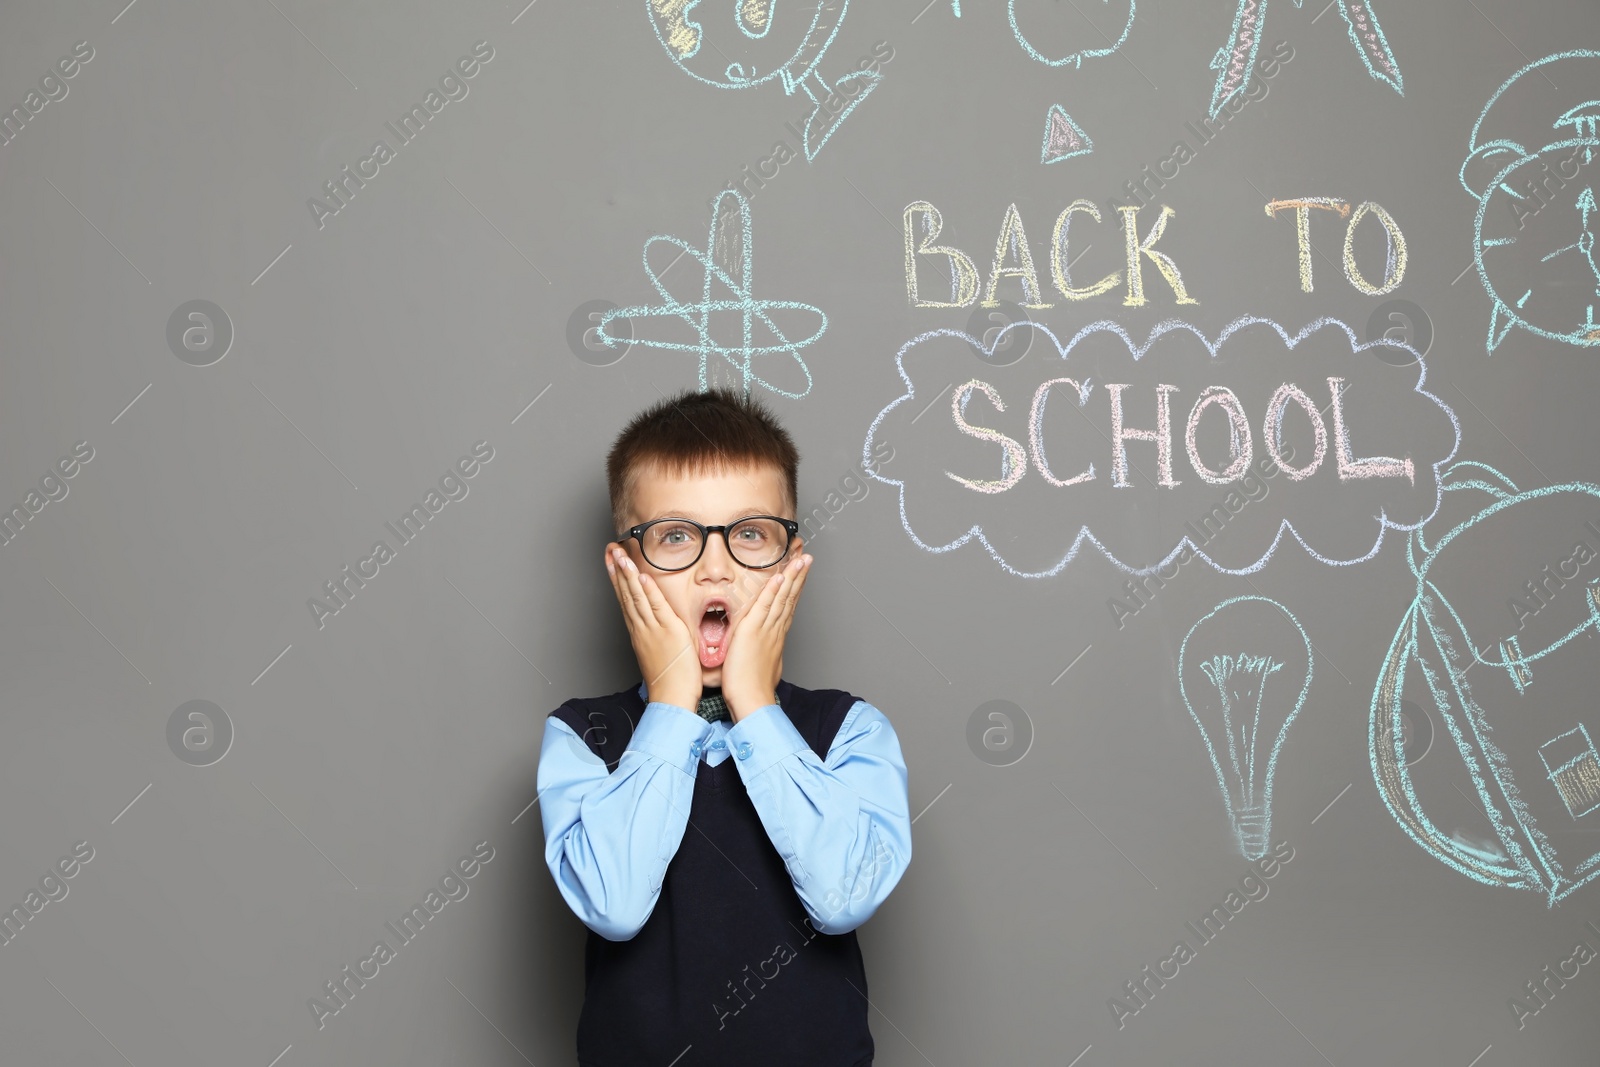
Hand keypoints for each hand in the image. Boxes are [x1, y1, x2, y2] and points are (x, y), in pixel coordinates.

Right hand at [605, 544, 700, 711]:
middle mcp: (641, 628)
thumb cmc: (669, 682)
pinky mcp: (668, 632)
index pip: (626, 599)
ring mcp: (652, 629)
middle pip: (625, 593)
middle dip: (617, 569)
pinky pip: (656, 607)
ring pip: (636, 596)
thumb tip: (659, 629)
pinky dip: (648, 591)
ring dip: (627, 573)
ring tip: (620, 553)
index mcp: (640, 632)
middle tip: (610, 548)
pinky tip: (642, 575)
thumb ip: (657, 637)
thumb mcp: (659, 654)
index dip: (619, 578)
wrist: (671, 699)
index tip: (613, 560)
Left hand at [720, 552, 811, 721]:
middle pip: (790, 598)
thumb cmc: (753, 690)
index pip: (787, 607)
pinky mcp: (752, 631)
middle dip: (799, 576)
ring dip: (792, 576)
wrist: (752, 702)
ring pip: (782, 598)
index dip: (795, 588)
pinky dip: (773, 590)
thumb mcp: (763, 667)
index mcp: (775, 638)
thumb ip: (765, 655)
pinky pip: (765, 606)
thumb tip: (766, 653)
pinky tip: (780, 576)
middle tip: (808, 558)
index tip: (800, 574)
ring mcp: (766, 630)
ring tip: (800, 559)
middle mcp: (775, 631)